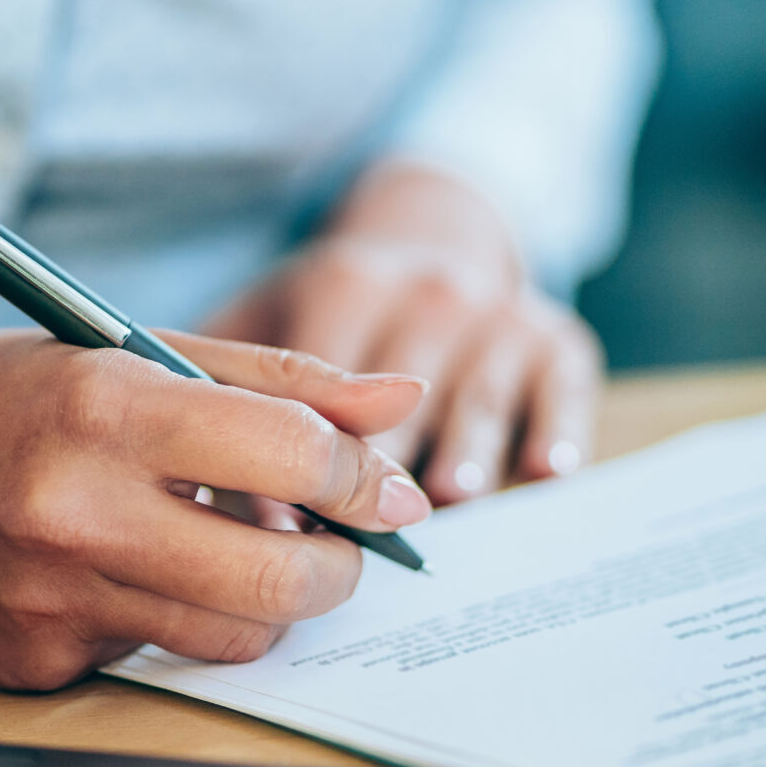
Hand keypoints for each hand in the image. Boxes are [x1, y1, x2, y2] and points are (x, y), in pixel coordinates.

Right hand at [0, 328, 431, 690]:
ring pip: (229, 639)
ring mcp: (49, 602)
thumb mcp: (122, 349)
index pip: (293, 457)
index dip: (366, 477)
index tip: (388, 489)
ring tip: (233, 548)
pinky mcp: (29, 664)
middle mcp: (76, 513)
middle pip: (280, 583)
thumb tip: (398, 407)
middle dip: (340, 570)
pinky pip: (148, 656)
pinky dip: (162, 616)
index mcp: (104, 407)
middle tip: (338, 546)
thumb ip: (272, 381)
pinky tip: (115, 569)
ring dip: (263, 603)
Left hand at [207, 160, 602, 505]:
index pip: (322, 379)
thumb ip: (232, 391)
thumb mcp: (268, 314)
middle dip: (379, 469)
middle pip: (405, 399)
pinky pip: (563, 388)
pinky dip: (558, 426)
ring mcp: (499, 313)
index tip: (278, 516)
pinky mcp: (558, 338)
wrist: (436, 236)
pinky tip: (546, 468)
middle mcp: (430, 291)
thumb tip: (202, 493)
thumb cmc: (331, 306)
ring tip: (454, 493)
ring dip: (467, 448)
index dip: (301, 453)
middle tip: (358, 530)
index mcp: (347, 282)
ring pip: (481, 397)